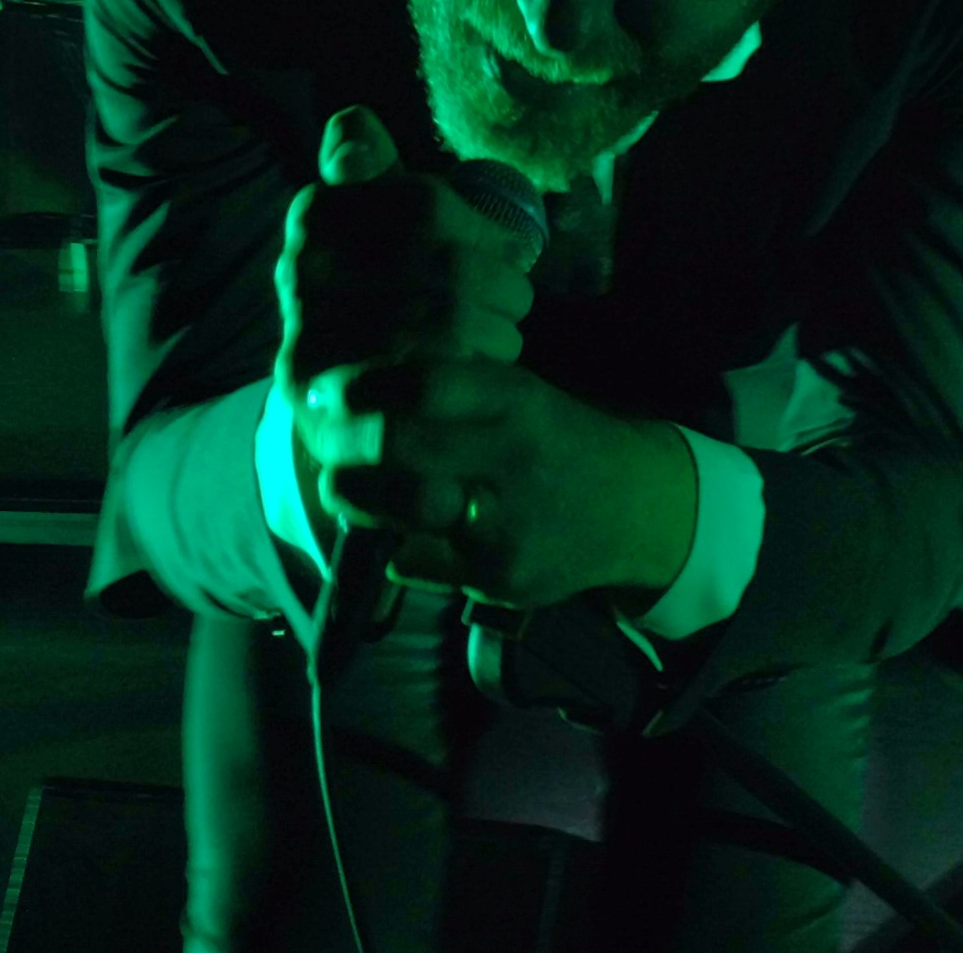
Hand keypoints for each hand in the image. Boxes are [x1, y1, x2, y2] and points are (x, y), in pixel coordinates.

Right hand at [273, 106, 534, 555]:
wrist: (338, 400)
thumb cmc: (381, 289)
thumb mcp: (378, 221)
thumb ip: (372, 171)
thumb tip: (353, 123)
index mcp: (318, 217)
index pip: (425, 206)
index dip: (485, 230)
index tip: (511, 248)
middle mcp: (300, 277)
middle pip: (444, 273)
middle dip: (500, 289)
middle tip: (517, 303)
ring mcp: (309, 345)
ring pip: (441, 333)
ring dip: (494, 338)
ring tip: (505, 341)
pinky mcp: (327, 413)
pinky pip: (423, 394)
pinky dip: (469, 385)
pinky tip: (484, 383)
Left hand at [300, 356, 695, 610]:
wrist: (635, 509)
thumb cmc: (553, 441)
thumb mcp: (517, 397)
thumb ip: (447, 396)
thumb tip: (345, 396)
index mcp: (514, 400)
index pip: (423, 384)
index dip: (364, 387)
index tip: (331, 392)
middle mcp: (511, 457)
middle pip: (399, 445)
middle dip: (344, 446)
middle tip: (327, 444)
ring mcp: (506, 524)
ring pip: (399, 513)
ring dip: (356, 501)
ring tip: (346, 489)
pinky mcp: (500, 578)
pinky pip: (415, 562)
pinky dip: (395, 545)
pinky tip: (402, 531)